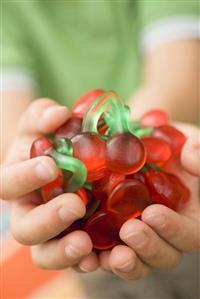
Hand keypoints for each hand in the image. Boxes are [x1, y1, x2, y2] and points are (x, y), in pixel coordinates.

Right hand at [1, 99, 98, 271]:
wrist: (66, 161)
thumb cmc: (49, 141)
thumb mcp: (42, 124)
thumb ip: (43, 116)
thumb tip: (58, 114)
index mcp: (17, 183)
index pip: (8, 185)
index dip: (24, 178)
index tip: (50, 166)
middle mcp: (29, 212)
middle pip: (26, 228)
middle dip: (47, 219)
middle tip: (74, 205)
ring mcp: (51, 232)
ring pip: (46, 253)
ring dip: (64, 252)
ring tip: (85, 244)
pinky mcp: (73, 240)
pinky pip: (76, 259)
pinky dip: (87, 261)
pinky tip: (100, 257)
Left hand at [99, 123, 199, 279]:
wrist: (143, 143)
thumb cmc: (172, 146)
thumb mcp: (189, 142)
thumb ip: (198, 150)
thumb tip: (190, 159)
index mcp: (188, 214)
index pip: (189, 233)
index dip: (174, 229)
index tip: (152, 213)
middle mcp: (165, 231)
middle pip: (164, 255)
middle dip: (148, 246)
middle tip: (129, 230)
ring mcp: (139, 234)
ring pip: (137, 261)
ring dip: (125, 262)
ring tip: (109, 255)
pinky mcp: (113, 233)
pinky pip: (107, 254)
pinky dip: (97, 258)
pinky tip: (87, 254)